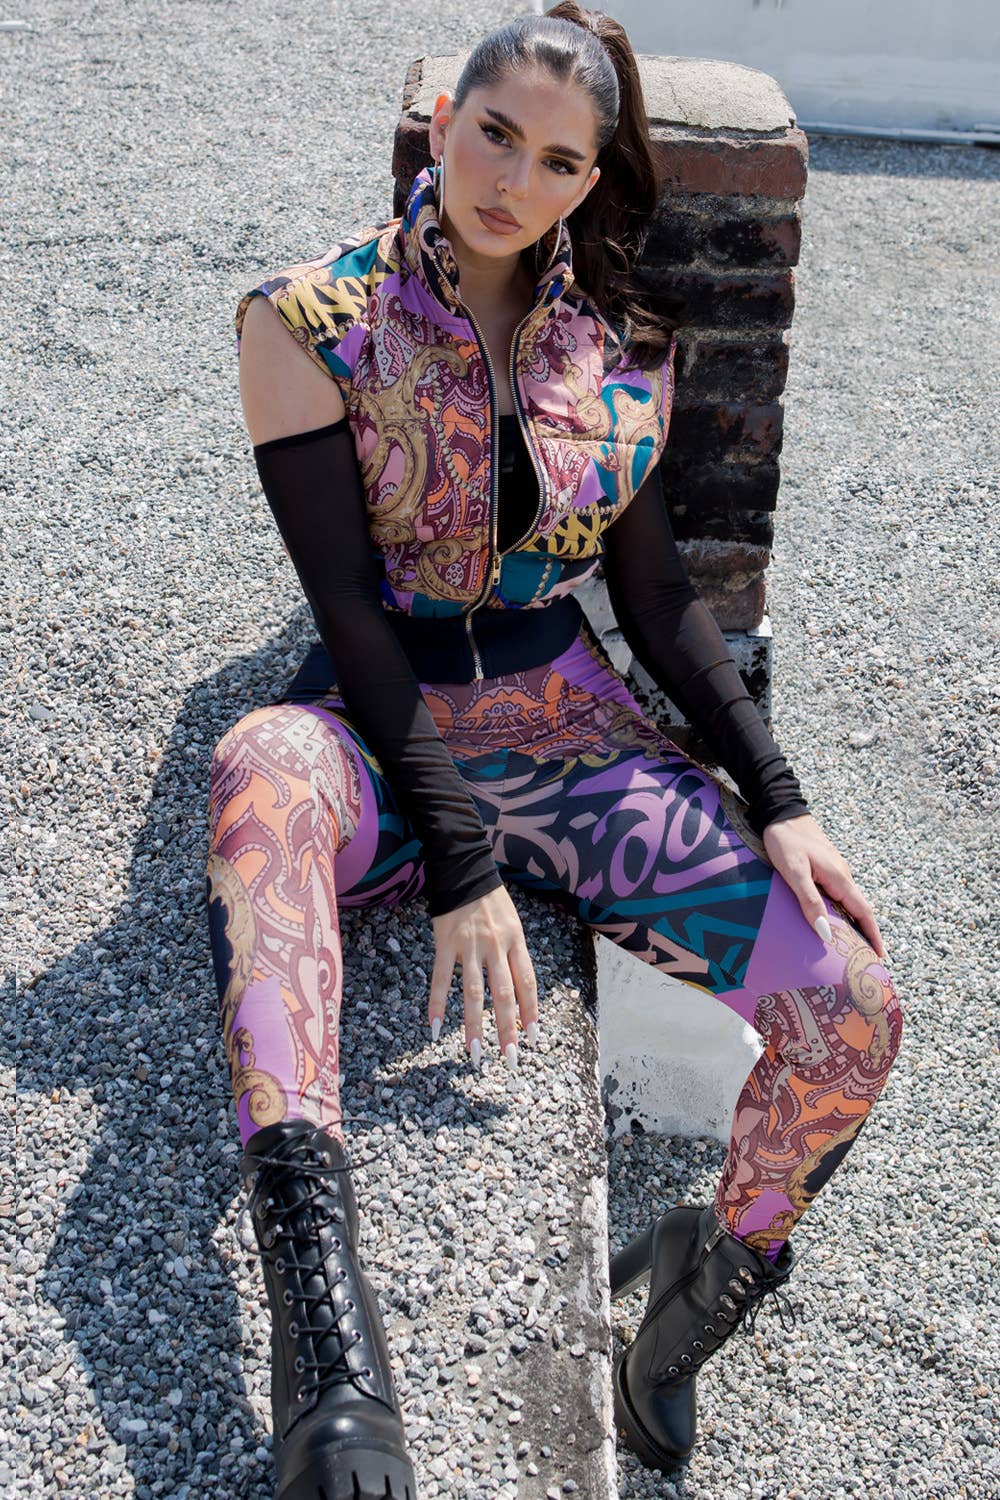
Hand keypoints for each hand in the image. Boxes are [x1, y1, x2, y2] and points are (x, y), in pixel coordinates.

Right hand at [428, 884, 539, 1068]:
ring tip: (474, 1054)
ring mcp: (470, 945)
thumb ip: (514, 953)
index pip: (527, 983)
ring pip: (474, 993)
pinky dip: (438, 1004)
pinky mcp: (445, 943)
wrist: (463, 867)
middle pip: (505, 994)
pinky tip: (435, 1028)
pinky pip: (442, 979)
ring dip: (474, 1026)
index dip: (531, 1012)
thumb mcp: (512, 922)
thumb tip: (519, 989)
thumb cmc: (490, 899)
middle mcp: (496, 946)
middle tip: (510, 1059)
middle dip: (508, 1029)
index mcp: (516, 941)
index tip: (532, 1039)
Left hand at [762, 813, 885, 958]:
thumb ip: (810, 902)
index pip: (863, 913)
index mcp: (840, 878)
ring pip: (848, 902)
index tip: (880, 956)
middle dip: (865, 934)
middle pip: (859, 910)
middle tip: (864, 959)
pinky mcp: (826, 867)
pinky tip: (832, 919)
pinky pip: (838, 894)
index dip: (873, 935)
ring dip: (853, 923)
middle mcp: (843, 875)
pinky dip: (841, 910)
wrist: (780, 812)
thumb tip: (827, 933)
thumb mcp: (795, 873)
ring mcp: (836, 870)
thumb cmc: (785, 842)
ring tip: (849, 946)